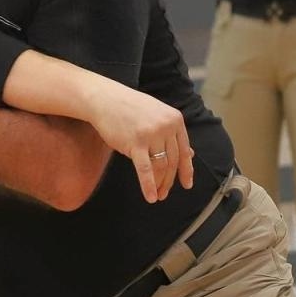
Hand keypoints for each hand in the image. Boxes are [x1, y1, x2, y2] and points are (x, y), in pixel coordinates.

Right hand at [87, 83, 194, 202]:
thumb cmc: (129, 108)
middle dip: (170, 181)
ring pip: (161, 167)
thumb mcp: (157, 116)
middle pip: (173, 161)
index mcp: (175, 119)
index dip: (186, 170)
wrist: (105, 99)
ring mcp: (152, 135)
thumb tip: (190, 154)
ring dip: (160, 184)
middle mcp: (166, 127)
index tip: (187, 184)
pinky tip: (150, 197)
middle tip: (165, 194)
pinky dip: (148, 185)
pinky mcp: (135, 143)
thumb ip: (172, 134)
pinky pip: (145, 170)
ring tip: (157, 196)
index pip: (184, 151)